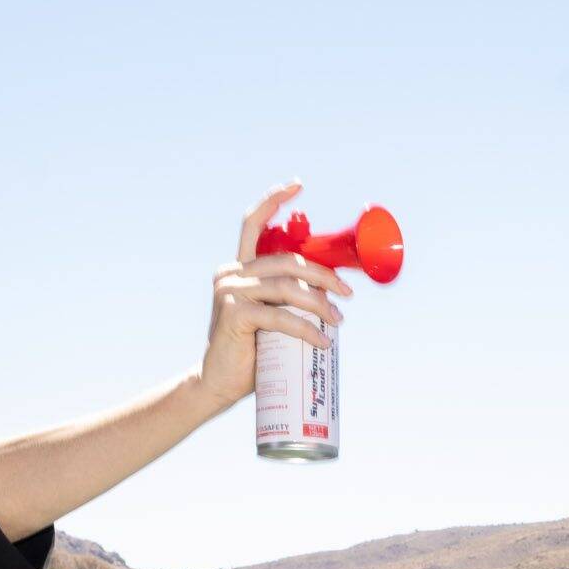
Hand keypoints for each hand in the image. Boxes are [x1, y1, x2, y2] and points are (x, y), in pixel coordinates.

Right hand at [196, 184, 349, 407]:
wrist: (220, 383)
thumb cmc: (252, 351)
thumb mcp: (273, 317)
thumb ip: (289, 299)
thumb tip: (332, 293)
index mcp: (240, 268)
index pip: (253, 223)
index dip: (274, 201)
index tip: (298, 185)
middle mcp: (231, 273)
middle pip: (287, 260)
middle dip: (323, 275)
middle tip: (348, 294)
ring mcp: (230, 291)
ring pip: (288, 287)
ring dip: (320, 304)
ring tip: (339, 321)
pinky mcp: (234, 313)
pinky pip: (280, 316)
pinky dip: (306, 328)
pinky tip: (322, 341)